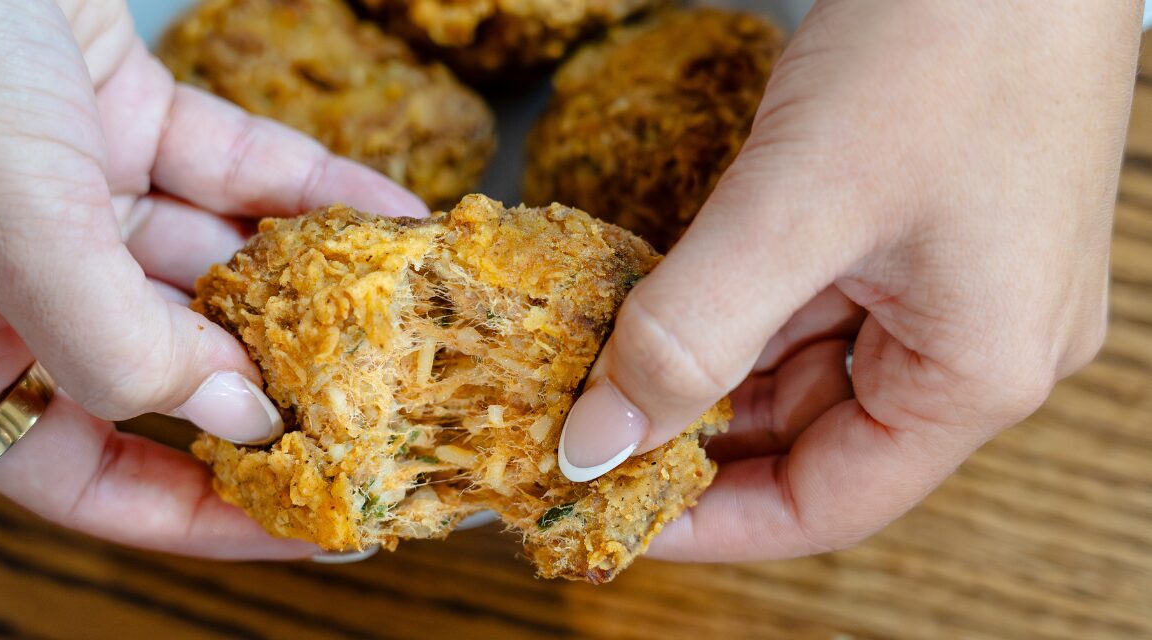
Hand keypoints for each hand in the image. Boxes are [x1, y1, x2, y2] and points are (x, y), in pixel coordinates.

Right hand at [0, 0, 425, 558]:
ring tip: (404, 317)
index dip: (190, 511)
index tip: (300, 525)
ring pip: (211, 271)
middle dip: (272, 392)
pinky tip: (388, 217)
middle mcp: (12, 280)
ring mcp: (72, 199)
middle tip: (380, 416)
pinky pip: (235, 175)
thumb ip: (116, 341)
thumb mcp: (5, 221)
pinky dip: (309, 194)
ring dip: (307, 288)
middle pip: (163, 372)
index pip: (78, 470)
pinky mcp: (123, 120)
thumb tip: (238, 419)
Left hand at [557, 0, 1139, 559]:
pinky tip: (661, 299)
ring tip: (602, 368)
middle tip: (583, 431)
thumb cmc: (943, 46)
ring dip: (704, 368)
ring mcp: (952, 286)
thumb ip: (690, 334)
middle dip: (693, 439)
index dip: (710, 523)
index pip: (826, 504)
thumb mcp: (794, 204)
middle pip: (811, 439)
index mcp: (978, 373)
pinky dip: (733, 306)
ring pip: (800, 367)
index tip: (606, 512)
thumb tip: (594, 444)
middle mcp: (977, 347)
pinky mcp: (920, 230)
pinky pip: (811, 299)